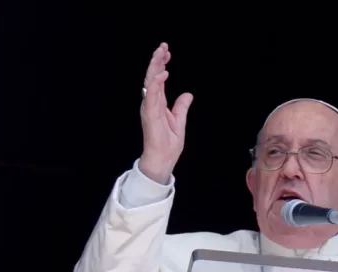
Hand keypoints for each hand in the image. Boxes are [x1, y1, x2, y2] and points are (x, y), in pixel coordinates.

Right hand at [139, 43, 193, 183]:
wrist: (163, 159)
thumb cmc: (168, 144)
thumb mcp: (180, 121)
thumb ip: (181, 106)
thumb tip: (188, 94)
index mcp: (158, 103)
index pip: (158, 79)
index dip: (162, 65)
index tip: (167, 52)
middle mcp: (151, 102)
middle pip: (153, 76)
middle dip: (157, 60)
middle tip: (163, 46)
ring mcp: (150, 107)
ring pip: (150, 82)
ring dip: (155, 66)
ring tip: (161, 53)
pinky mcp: (150, 114)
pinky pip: (152, 95)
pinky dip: (157, 84)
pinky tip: (163, 73)